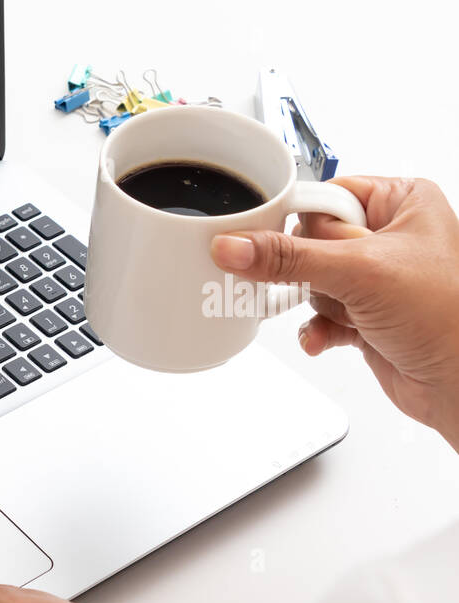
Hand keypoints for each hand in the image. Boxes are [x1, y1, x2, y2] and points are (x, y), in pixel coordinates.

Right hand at [210, 176, 458, 451]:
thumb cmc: (447, 316)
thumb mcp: (359, 272)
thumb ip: (289, 258)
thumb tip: (234, 246)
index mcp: (402, 201)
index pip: (325, 196)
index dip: (296, 220)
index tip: (261, 238)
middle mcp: (389, 235)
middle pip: (310, 242)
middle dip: (311, 273)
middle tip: (320, 283)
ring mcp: (376, 277)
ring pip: (312, 281)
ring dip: (321, 305)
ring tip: (346, 314)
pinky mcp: (365, 314)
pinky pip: (320, 313)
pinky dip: (319, 328)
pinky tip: (328, 336)